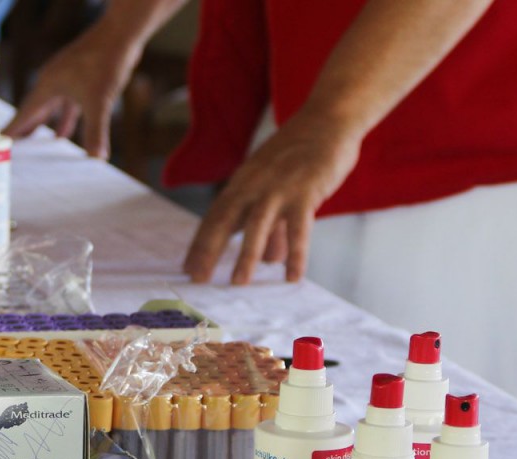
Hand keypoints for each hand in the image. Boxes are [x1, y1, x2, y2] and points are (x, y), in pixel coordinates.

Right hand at [3, 22, 143, 157]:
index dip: (14, 128)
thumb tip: (97, 158)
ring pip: (50, 106)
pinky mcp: (80, 75)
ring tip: (36, 142)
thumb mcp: (99, 102)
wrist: (120, 34)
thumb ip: (95, 131)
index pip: (25, 112)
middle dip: (25, 128)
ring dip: (44, 124)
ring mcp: (66, 77)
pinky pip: (66, 101)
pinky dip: (64, 117)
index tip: (0, 141)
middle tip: (14, 146)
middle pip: (34, 109)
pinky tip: (65, 132)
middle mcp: (52, 80)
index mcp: (48, 85)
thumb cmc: (105, 63)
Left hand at [182, 112, 360, 283]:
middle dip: (209, 250)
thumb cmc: (301, 155)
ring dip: (246, 255)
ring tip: (237, 282)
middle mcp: (254, 184)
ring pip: (257, 224)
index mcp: (242, 183)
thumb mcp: (277, 188)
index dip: (200, 243)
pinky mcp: (306, 190)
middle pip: (225, 220)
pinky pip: (299, 227)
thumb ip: (273, 227)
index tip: (187, 268)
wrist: (329, 118)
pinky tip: (292, 276)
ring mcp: (279, 187)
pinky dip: (296, 253)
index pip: (215, 216)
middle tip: (198, 279)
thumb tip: (270, 260)